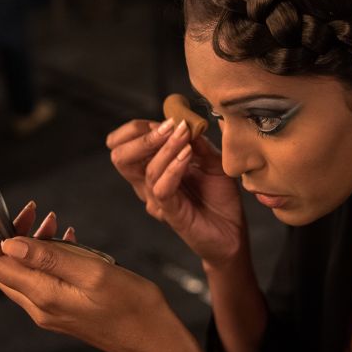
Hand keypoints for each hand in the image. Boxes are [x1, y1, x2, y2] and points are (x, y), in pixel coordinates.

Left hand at [0, 199, 194, 351]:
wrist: (152, 340)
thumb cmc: (131, 305)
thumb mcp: (94, 272)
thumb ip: (51, 257)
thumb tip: (9, 243)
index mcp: (43, 296)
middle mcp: (39, 306)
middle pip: (4, 266)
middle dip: (7, 232)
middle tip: (29, 207)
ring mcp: (50, 310)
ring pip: (23, 271)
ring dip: (29, 242)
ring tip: (50, 218)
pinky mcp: (62, 309)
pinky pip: (41, 278)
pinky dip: (46, 254)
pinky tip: (68, 238)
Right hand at [106, 119, 245, 266]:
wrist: (232, 231)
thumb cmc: (219, 197)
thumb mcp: (211, 160)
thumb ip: (197, 142)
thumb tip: (185, 123)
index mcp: (153, 168)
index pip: (126, 143)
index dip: (140, 128)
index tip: (168, 119)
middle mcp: (148, 183)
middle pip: (120, 156)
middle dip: (140, 136)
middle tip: (168, 126)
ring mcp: (157, 199)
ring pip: (144, 170)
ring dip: (165, 147)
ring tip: (184, 135)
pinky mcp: (169, 213)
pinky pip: (161, 188)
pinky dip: (173, 167)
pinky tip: (187, 154)